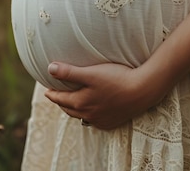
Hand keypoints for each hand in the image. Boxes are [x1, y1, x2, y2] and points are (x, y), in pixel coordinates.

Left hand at [44, 61, 165, 129]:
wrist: (143, 90)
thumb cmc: (117, 79)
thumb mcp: (91, 72)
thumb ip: (69, 72)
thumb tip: (49, 69)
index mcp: (80, 103)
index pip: (60, 99)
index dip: (52, 94)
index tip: (47, 90)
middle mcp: (89, 115)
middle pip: (69, 109)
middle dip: (61, 102)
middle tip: (57, 95)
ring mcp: (101, 120)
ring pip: (82, 116)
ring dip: (75, 109)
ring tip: (72, 102)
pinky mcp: (112, 122)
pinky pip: (95, 120)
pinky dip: (89, 115)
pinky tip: (92, 110)